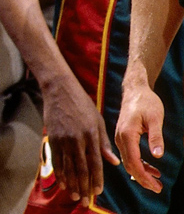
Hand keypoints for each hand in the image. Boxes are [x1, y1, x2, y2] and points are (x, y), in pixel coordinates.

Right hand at [42, 72, 119, 205]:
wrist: (59, 89)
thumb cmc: (81, 104)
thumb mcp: (98, 121)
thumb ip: (104, 143)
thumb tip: (113, 161)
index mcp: (91, 135)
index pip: (95, 162)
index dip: (97, 179)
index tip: (98, 191)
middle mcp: (76, 139)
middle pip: (80, 168)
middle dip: (83, 186)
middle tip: (85, 200)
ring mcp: (62, 139)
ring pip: (67, 166)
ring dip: (71, 183)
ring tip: (74, 195)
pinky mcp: (52, 137)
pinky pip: (56, 159)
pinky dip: (59, 172)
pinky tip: (62, 182)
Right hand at [115, 70, 165, 191]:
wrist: (134, 90)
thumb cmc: (146, 102)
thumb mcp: (156, 118)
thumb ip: (156, 137)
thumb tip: (158, 155)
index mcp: (127, 134)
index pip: (134, 162)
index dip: (145, 176)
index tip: (157, 186)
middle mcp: (119, 138)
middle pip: (129, 165)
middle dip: (143, 179)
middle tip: (158, 188)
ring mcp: (119, 138)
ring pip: (128, 161)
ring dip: (141, 173)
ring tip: (157, 181)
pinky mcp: (122, 137)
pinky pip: (128, 155)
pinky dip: (139, 164)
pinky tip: (150, 169)